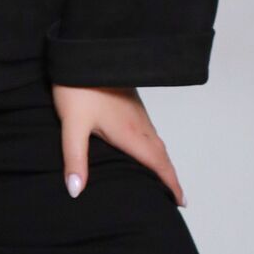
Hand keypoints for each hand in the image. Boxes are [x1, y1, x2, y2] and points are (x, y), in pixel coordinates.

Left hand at [51, 83, 186, 207]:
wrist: (85, 51)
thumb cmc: (77, 87)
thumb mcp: (72, 125)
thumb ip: (75, 159)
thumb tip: (75, 190)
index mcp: (130, 133)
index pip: (157, 164)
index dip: (170, 184)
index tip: (181, 202)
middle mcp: (139, 123)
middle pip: (161, 155)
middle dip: (170, 176)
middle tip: (176, 197)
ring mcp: (137, 112)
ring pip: (156, 142)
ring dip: (163, 161)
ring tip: (163, 178)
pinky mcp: (131, 104)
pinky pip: (149, 131)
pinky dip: (154, 147)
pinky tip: (144, 148)